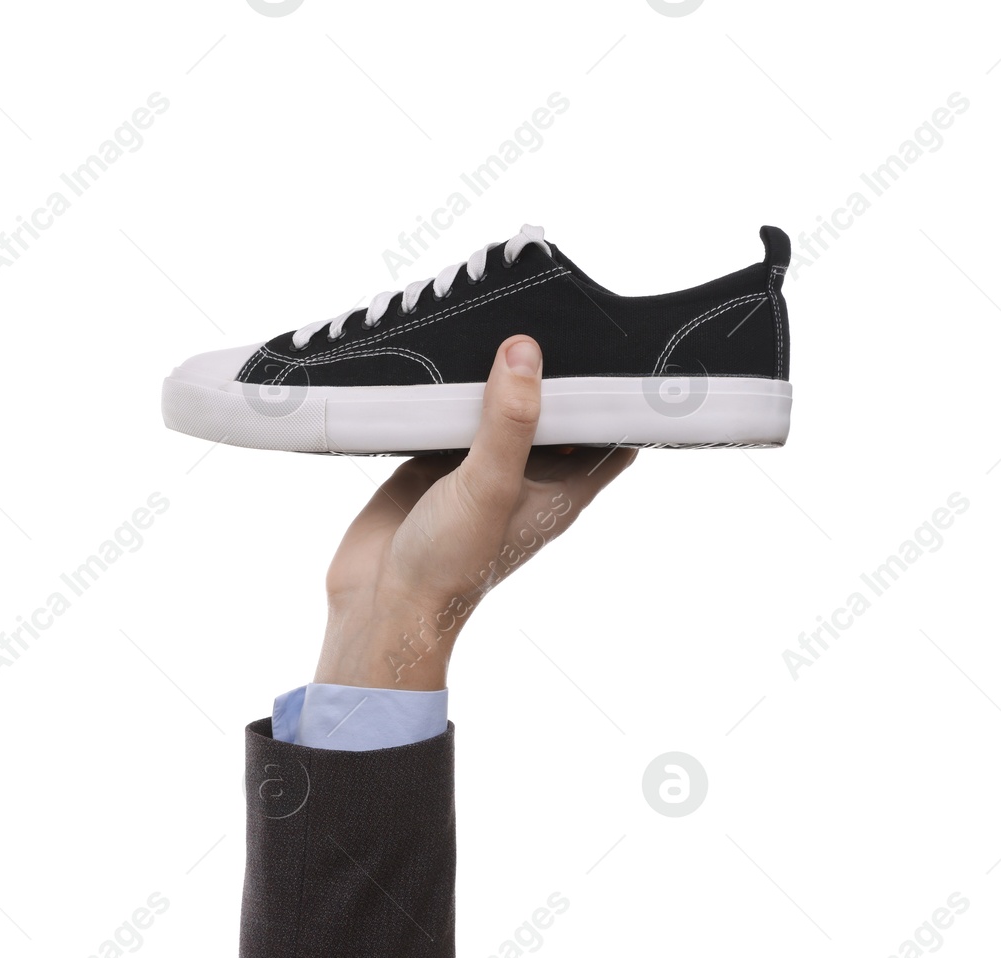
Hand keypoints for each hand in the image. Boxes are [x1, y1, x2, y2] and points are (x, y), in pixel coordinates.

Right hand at [315, 336, 636, 689]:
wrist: (379, 603)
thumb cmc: (449, 566)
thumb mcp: (490, 487)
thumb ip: (509, 422)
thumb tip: (525, 353)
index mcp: (560, 488)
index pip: (609, 436)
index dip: (619, 397)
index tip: (620, 347)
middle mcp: (524, 474)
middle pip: (553, 410)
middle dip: (554, 370)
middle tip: (555, 311)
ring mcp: (478, 466)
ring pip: (499, 406)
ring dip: (497, 374)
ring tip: (503, 314)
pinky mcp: (433, 459)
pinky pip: (448, 411)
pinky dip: (448, 386)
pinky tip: (445, 349)